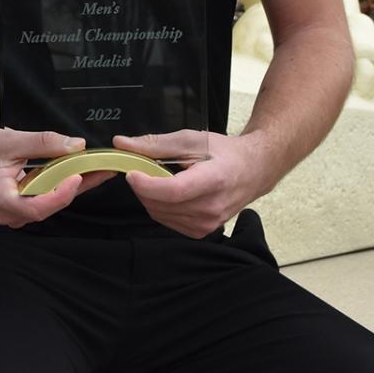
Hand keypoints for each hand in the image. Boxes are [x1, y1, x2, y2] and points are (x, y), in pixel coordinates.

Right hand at [0, 125, 105, 228]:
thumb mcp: (10, 140)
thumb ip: (43, 143)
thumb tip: (76, 146)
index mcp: (1, 199)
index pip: (38, 207)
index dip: (61, 194)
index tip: (78, 175)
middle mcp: (9, 213)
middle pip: (50, 205)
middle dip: (77, 185)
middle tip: (102, 168)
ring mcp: (16, 212)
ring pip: (52, 202)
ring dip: (75, 184)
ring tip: (99, 168)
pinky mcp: (23, 206)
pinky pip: (48, 197)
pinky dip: (64, 183)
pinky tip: (81, 170)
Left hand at [114, 129, 277, 238]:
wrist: (252, 171)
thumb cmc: (223, 152)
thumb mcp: (191, 140)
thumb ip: (155, 143)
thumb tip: (121, 144)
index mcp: (213, 181)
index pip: (173, 191)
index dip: (147, 184)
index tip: (131, 172)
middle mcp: (211, 208)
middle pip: (162, 203)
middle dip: (143, 186)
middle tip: (142, 167)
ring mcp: (207, 224)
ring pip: (159, 214)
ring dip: (150, 196)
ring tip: (159, 178)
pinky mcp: (201, 232)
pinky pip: (167, 221)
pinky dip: (159, 206)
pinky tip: (168, 192)